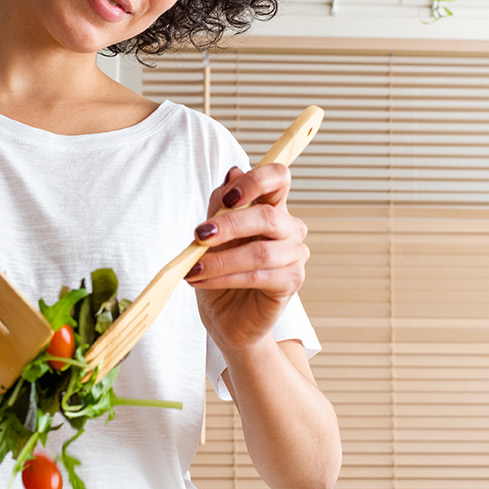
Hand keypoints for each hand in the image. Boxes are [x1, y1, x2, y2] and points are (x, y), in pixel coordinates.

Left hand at [188, 164, 308, 353]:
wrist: (225, 316)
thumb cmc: (221, 271)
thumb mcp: (212, 234)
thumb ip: (221, 206)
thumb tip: (233, 172)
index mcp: (272, 208)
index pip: (279, 178)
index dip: (255, 181)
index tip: (226, 198)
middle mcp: (290, 229)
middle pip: (267, 215)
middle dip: (228, 225)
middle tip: (198, 236)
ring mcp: (295, 256)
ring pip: (260, 251)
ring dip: (220, 260)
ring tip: (193, 268)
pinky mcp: (292, 282)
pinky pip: (257, 276)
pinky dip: (225, 277)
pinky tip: (202, 280)